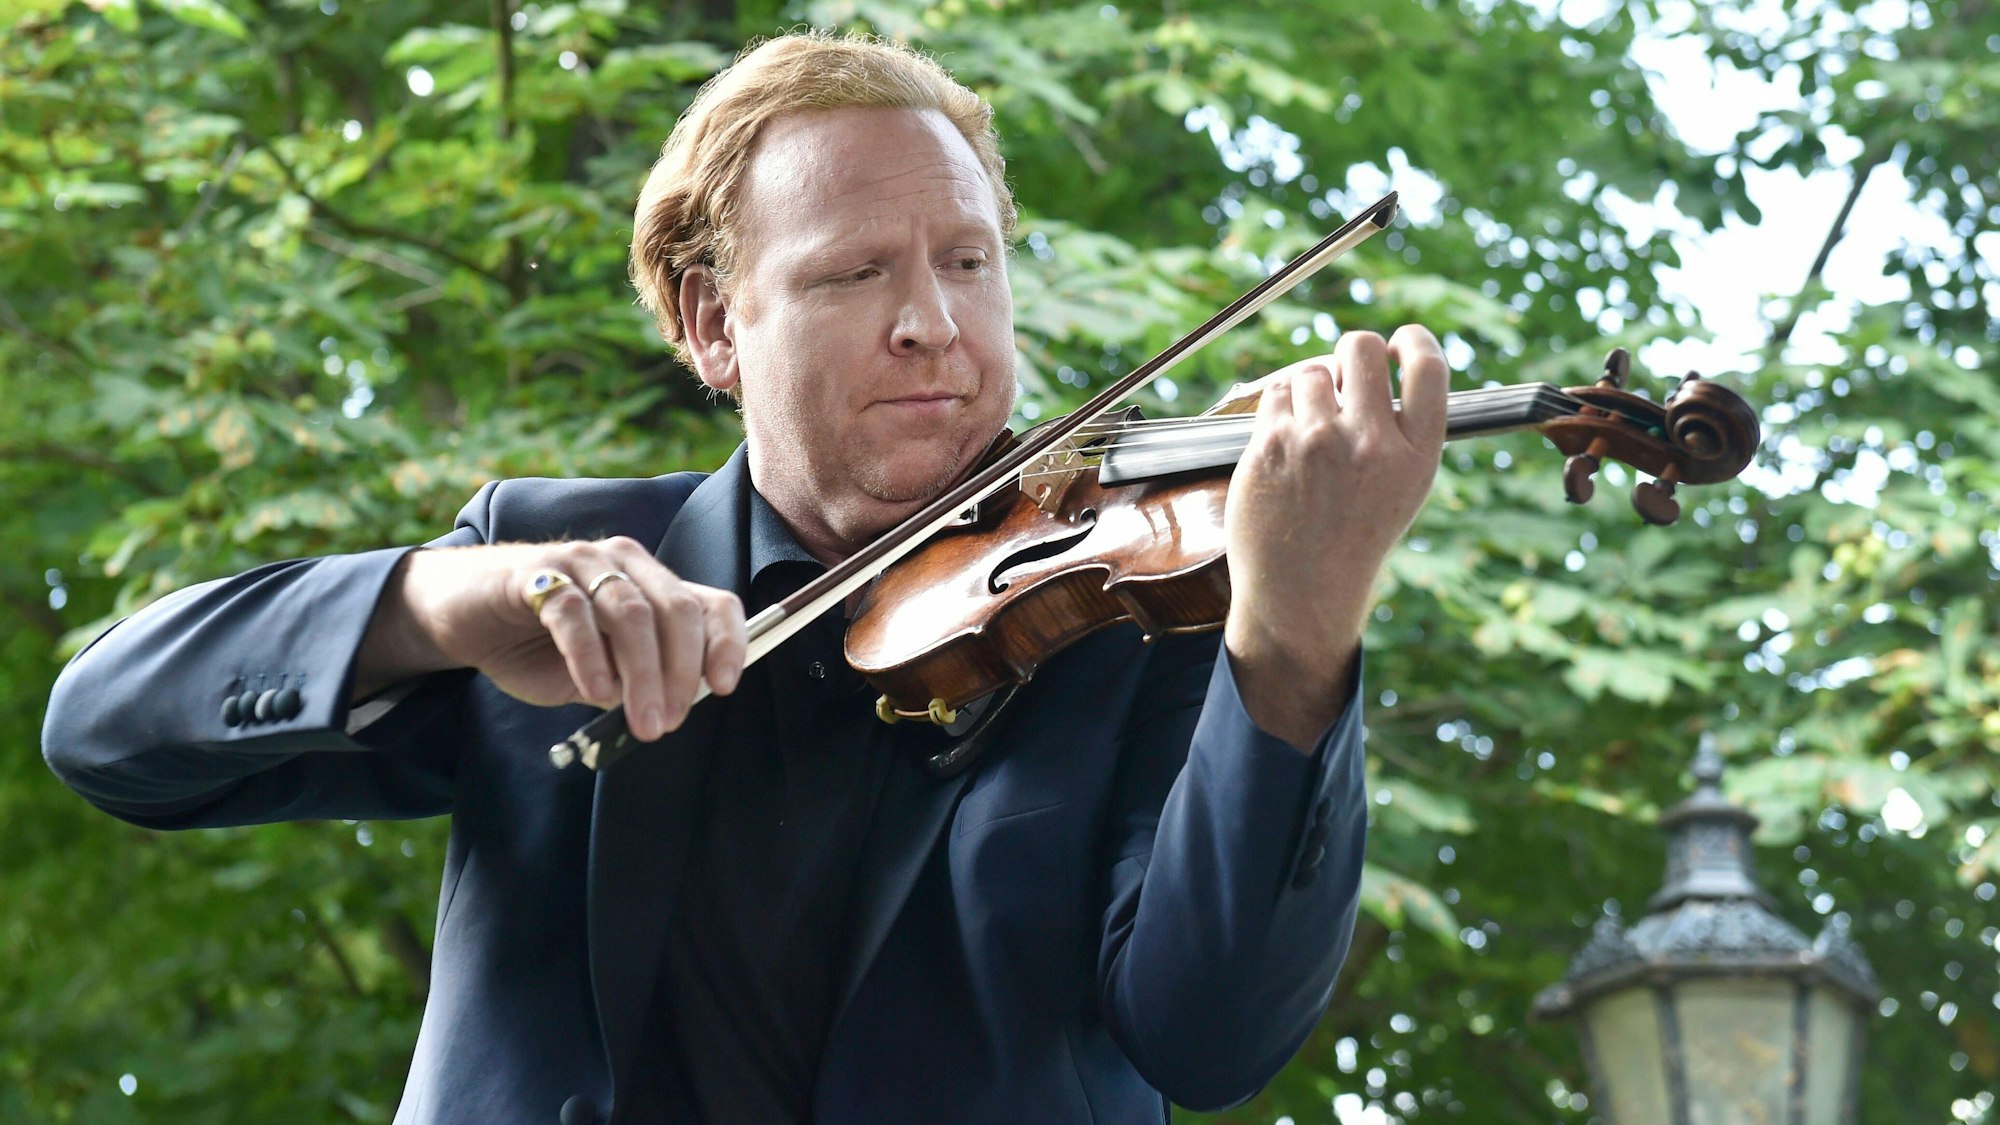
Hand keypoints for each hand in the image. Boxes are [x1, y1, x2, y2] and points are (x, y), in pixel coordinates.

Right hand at [354, 538, 746, 741]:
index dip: (727, 642)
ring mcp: (583, 562)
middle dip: (681, 673)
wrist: (462, 615)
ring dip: (644, 675)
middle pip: (676, 611)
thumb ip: (637, 681)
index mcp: (653, 584)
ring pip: (632, 613)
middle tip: (670, 722)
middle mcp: (626, 563)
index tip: (725, 687)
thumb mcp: (601, 671)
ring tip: (643, 722)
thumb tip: (676, 707)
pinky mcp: (536, 572)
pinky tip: (595, 692)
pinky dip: (590, 657)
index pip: (711, 603)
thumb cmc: (539, 645)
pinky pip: (574, 613)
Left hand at [1222, 325, 1446, 747]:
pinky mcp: (1271, 447)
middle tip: (1346, 373)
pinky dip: (1281, 408)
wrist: (1302, 591)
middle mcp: (1370, 444)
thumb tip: (1379, 355)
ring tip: (1312, 429)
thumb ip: (1401, 427)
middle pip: (1361, 348)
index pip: (1428, 369)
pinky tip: (1287, 442)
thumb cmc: (1355, 533)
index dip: (1415, 341)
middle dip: (1352, 351)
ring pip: (1310, 370)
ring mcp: (1317, 443)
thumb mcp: (1404, 486)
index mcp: (1416, 455)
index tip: (1402, 339)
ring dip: (1310, 387)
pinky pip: (1276, 394)